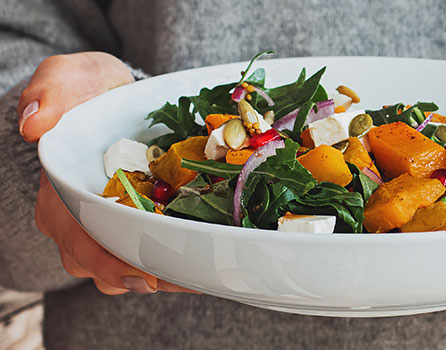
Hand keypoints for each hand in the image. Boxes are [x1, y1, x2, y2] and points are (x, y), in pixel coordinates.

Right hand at [20, 52, 196, 294]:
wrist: (118, 97)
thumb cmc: (93, 89)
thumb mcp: (72, 77)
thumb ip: (52, 89)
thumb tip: (33, 125)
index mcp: (58, 193)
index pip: (76, 238)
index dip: (107, 261)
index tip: (142, 273)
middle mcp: (76, 219)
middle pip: (103, 264)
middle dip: (141, 275)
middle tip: (183, 278)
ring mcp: (105, 226)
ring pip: (124, 270)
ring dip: (158, 275)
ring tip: (195, 276)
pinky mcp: (133, 226)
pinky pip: (146, 258)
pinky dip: (170, 265)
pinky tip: (198, 266)